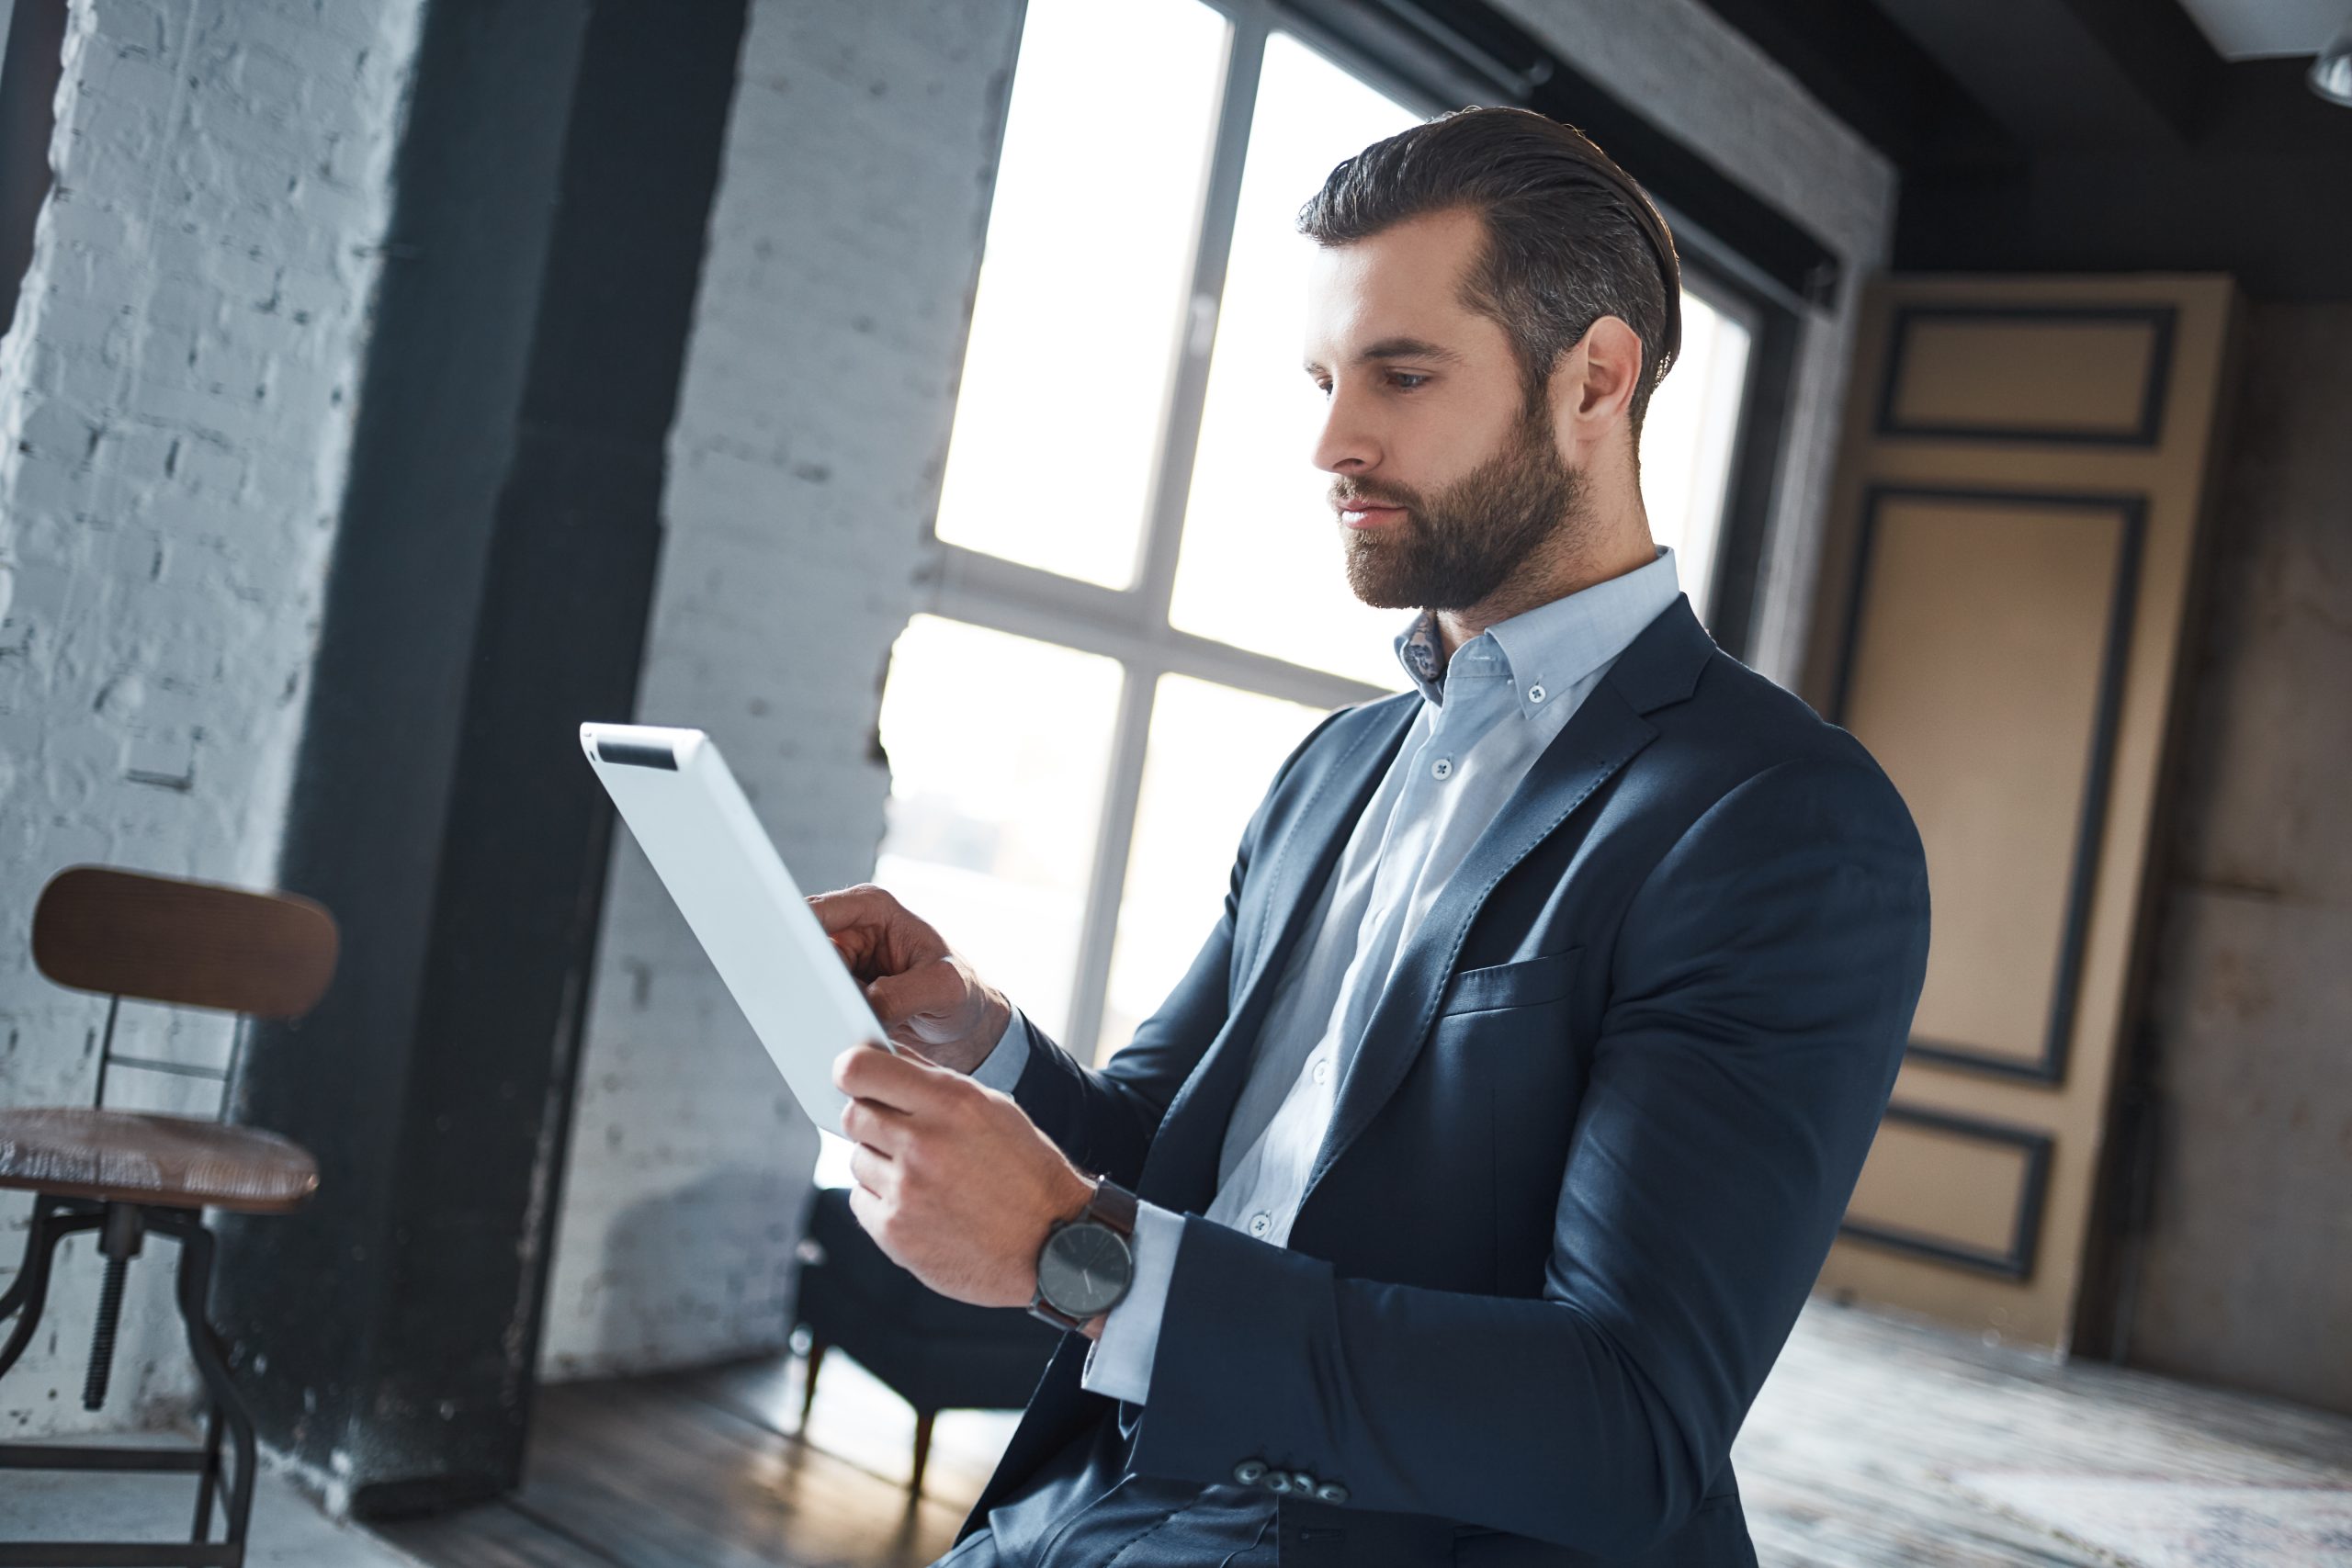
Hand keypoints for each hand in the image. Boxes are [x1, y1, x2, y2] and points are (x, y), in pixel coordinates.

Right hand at [808, 882, 1012, 1073]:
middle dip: (801, 974)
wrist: (963, 1025)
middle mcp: (850, 929)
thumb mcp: (944, 989)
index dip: (796, 931)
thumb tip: (863, 1004)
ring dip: (811, 1001)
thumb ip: (904, 995)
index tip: (786, 957)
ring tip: (833, 1022)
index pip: (819, 911)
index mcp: (873, 908)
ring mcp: (842, 961)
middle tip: (811, 1003)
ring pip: (803, 980)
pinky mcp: (837, 991)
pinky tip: (833, 1032)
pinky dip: (820, 1017)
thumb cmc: (961, 993)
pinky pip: (813, 1002)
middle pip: (802, 947)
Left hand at [833, 1040, 1094, 1308]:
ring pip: (857, 1158)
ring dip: (881, 1163)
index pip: (860, 1070)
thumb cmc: (1027, 1172)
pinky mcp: (894, 1232)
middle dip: (871, 1119)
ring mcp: (905, 1191)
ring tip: (926, 1178)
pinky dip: (883, 1201)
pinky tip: (922, 1206)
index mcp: (951, 1103)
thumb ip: (936, 1084)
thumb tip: (883, 1060)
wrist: (1054, 1243)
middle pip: (853, 1114)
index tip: (855, 1078)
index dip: (851, 1072)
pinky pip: (861, 1200)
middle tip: (901, 1134)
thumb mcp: (995, 1110)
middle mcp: (923, 1144)